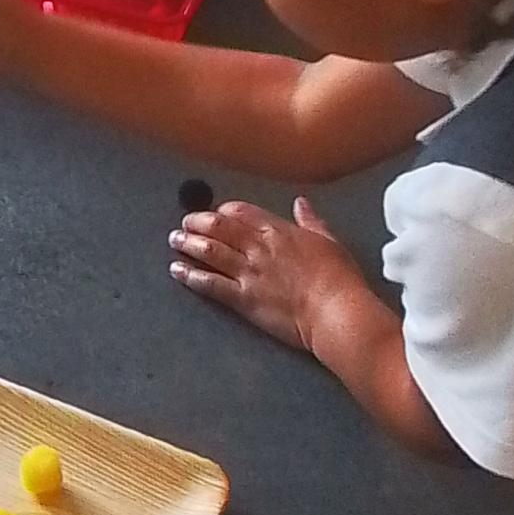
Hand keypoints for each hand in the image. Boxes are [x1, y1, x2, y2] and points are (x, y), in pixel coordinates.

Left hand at [170, 195, 365, 353]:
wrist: (336, 311)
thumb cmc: (339, 279)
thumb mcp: (328, 241)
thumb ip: (311, 221)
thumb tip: (301, 203)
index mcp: (279, 231)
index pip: (240, 212)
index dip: (223, 211)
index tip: (215, 213)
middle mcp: (259, 247)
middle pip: (218, 228)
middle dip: (197, 223)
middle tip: (185, 223)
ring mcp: (248, 272)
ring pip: (209, 251)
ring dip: (188, 244)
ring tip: (174, 240)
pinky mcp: (243, 299)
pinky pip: (210, 284)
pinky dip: (190, 276)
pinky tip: (177, 271)